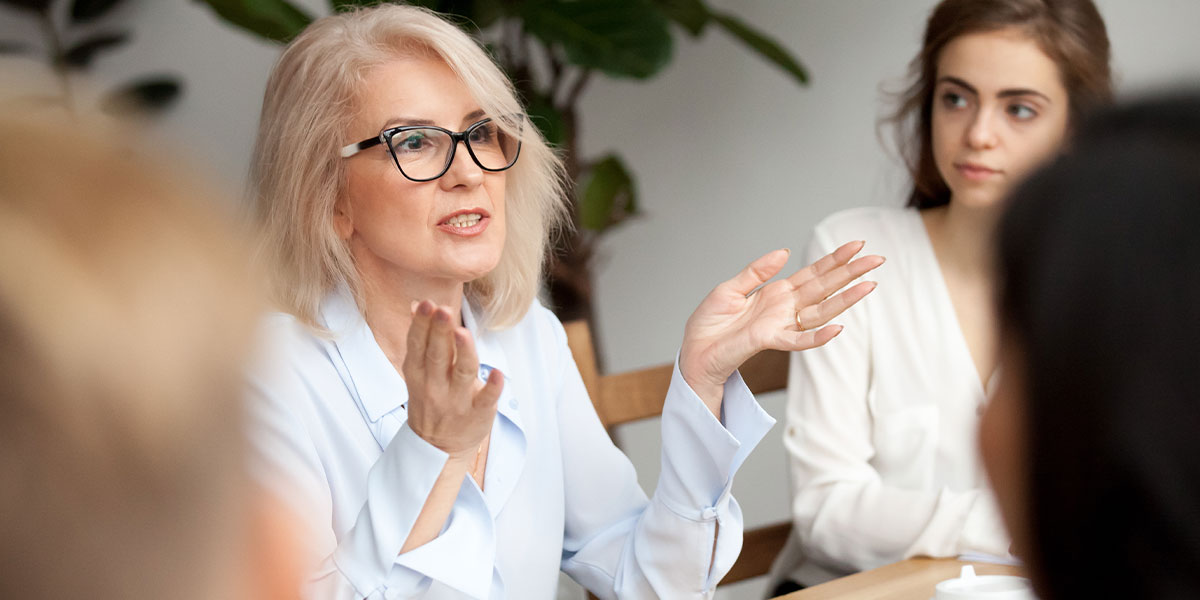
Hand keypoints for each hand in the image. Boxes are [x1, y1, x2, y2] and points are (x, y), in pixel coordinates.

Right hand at [402, 300, 503, 458]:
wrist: (438, 448)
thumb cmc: (431, 400)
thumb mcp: (419, 372)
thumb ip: (421, 339)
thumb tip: (417, 304)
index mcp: (418, 373)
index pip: (418, 345)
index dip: (422, 324)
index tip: (427, 304)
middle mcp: (435, 386)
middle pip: (437, 355)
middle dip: (439, 332)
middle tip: (443, 310)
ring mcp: (457, 401)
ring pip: (461, 373)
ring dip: (463, 353)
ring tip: (462, 333)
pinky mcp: (478, 414)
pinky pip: (486, 400)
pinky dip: (492, 387)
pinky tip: (498, 374)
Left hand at [679, 241, 883, 411]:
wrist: (694, 352)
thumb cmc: (709, 325)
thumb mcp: (730, 289)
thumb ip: (756, 271)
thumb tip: (784, 251)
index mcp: (776, 293)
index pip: (812, 274)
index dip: (834, 260)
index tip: (857, 245)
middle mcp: (784, 309)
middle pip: (824, 288)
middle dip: (850, 273)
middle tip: (877, 259)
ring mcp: (780, 325)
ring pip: (820, 312)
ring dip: (845, 300)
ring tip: (870, 286)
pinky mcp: (769, 341)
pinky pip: (799, 341)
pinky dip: (818, 336)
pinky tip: (838, 328)